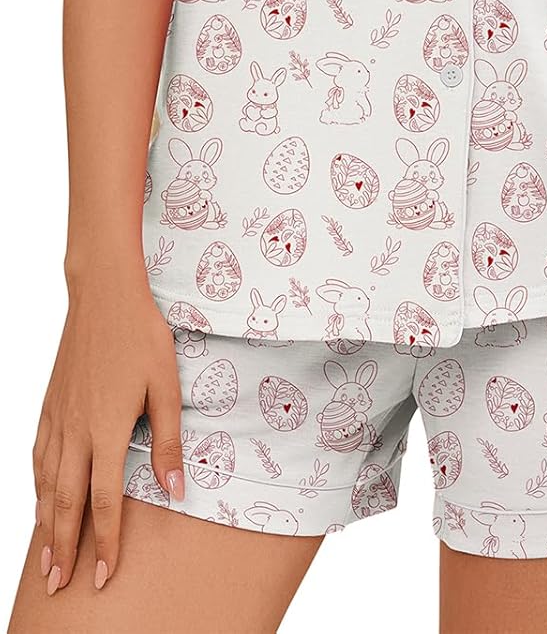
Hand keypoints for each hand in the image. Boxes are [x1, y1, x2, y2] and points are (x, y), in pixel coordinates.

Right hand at [34, 277, 183, 596]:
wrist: (104, 294)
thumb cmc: (143, 334)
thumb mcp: (167, 384)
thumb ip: (169, 438)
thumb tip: (176, 488)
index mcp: (108, 429)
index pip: (103, 501)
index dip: (106, 543)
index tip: (105, 576)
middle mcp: (77, 430)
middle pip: (67, 502)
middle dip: (64, 549)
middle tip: (60, 585)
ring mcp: (58, 416)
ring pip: (46, 482)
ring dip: (46, 524)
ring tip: (46, 558)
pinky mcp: (50, 402)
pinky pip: (38, 454)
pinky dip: (37, 484)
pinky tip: (40, 497)